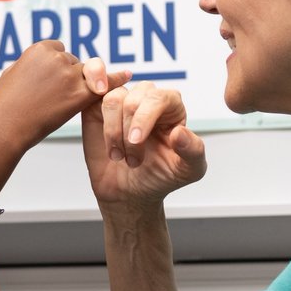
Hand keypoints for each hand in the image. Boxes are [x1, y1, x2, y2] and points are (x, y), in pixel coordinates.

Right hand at [0, 42, 129, 148]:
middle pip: (73, 62)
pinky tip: (127, 76)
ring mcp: (70, 76)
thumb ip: (30, 64)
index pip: (58, 51)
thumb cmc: (4, 105)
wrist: (6, 127)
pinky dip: (116, 80)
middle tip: (50, 98)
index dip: (54, 67)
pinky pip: (104, 84)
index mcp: (39, 49)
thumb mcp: (12, 72)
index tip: (47, 81)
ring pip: (86, 75)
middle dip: (67, 77)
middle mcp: (57, 59)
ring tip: (64, 101)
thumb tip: (40, 65)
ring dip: (81, 85)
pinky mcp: (80, 94)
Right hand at [82, 81, 206, 209]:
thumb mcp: (188, 171)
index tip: (136, 141)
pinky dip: (104, 128)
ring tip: (121, 157)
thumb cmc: (160, 176)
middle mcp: (148, 99)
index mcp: (172, 107)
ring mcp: (123, 102)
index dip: (145, 117)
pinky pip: (96, 103)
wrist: (130, 193)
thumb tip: (180, 132)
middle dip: (129, 133)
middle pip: (135, 97)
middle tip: (133, 161)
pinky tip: (111, 148)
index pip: (159, 97)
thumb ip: (193, 151)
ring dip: (114, 133)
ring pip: (114, 100)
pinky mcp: (100, 109)